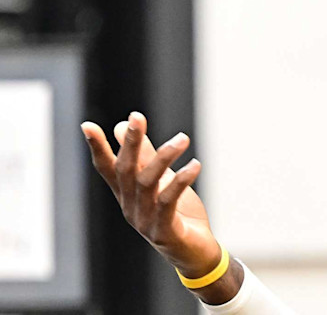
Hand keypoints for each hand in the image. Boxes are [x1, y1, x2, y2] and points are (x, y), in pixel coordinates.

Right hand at [81, 111, 218, 277]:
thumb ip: (146, 157)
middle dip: (130, 143)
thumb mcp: (162, 182)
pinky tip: (195, 165)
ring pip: (147, 183)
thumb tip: (122, 126)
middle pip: (126, 171)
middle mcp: (130, 207)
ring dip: (164, 157)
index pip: (108, 169)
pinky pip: (169, 202)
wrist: (195, 254)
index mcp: (127, 195)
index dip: (98, 148)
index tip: (87, 125)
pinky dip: (181, 181)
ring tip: (183, 138)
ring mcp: (145, 221)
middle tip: (136, 117)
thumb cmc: (178, 215)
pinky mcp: (164, 232)